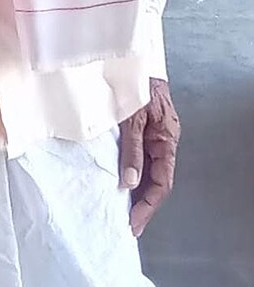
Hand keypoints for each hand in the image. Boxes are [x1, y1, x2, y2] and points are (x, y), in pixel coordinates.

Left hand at [120, 77, 180, 236]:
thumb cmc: (135, 84)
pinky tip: (119, 186)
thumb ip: (131, 149)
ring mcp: (153, 138)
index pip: (161, 183)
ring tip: (122, 213)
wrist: (134, 60)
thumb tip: (130, 182)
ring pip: (148, 172)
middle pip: (156, 181)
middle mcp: (163, 142)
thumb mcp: (131, 118)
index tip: (133, 222)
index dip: (148, 206)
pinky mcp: (142, 132)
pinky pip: (139, 159)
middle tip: (128, 226)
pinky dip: (131, 175)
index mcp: (167, 141)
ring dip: (136, 193)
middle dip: (143, 205)